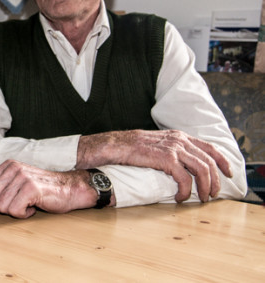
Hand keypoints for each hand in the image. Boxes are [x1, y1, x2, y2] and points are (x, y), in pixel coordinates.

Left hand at [0, 160, 93, 217]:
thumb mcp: (17, 183)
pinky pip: (14, 210)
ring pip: (1, 206)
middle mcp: (13, 168)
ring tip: (27, 205)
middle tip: (18, 205)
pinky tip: (33, 208)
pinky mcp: (31, 188)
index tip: (6, 203)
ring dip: (14, 212)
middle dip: (2, 208)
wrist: (70, 189)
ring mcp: (22, 177)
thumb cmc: (42, 190)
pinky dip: (23, 215)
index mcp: (7, 165)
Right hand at [78, 129, 232, 201]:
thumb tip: (180, 165)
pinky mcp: (164, 158)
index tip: (227, 173)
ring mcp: (171, 147)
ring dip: (204, 187)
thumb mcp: (152, 145)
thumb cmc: (126, 149)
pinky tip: (180, 198)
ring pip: (201, 169)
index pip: (208, 146)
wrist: (107, 146)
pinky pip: (184, 177)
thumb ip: (167, 150)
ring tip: (200, 199)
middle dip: (215, 180)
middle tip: (212, 195)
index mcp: (176, 135)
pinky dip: (186, 190)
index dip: (221, 161)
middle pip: (208, 160)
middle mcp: (177, 139)